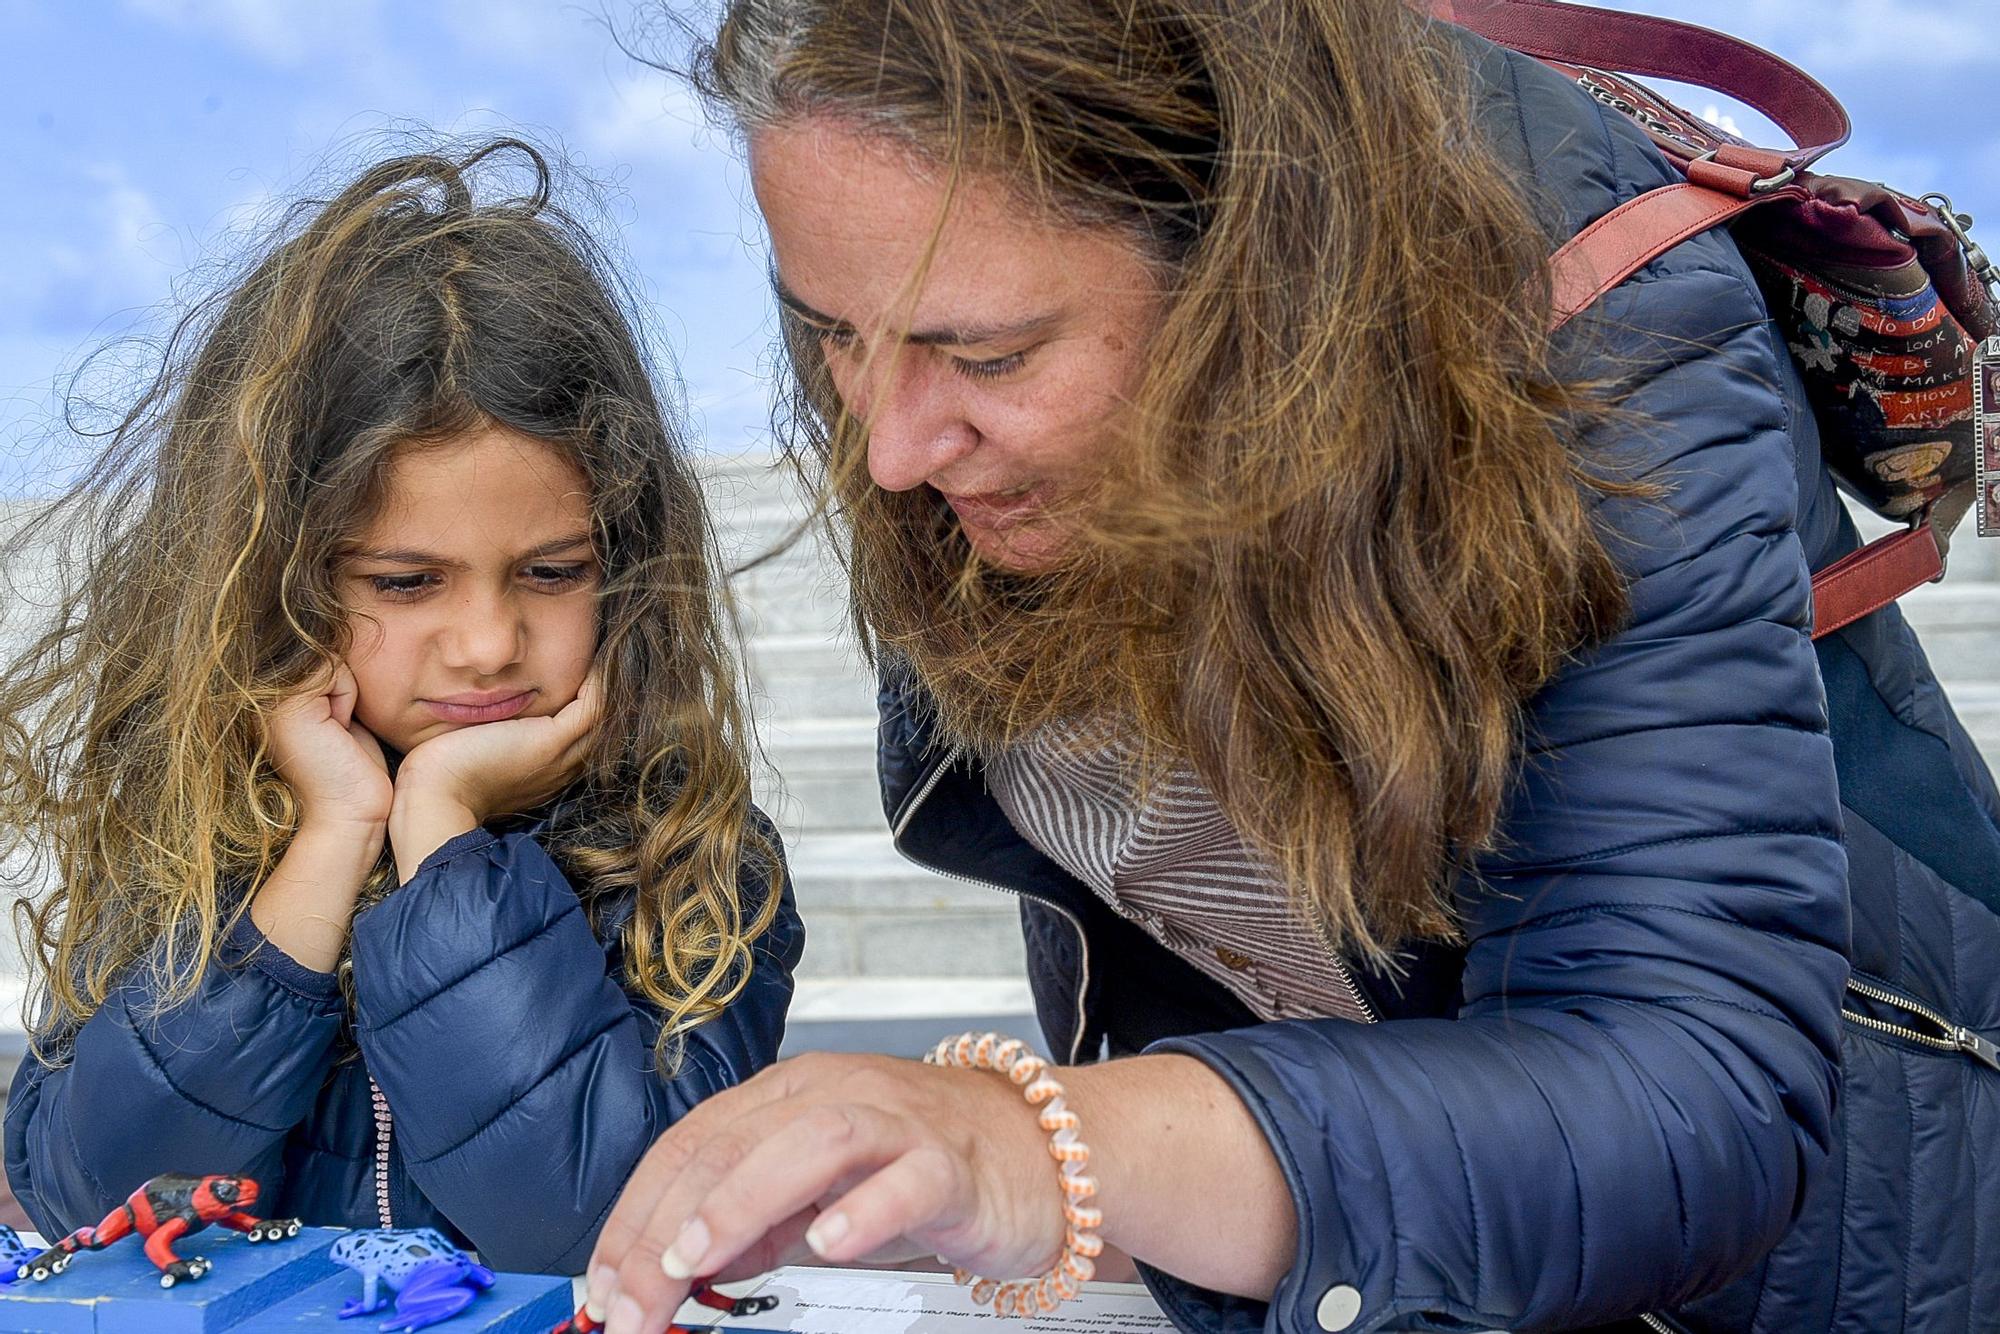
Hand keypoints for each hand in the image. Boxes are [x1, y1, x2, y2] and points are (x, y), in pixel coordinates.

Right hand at [267, 663, 392, 833]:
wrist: (349, 811)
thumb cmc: (352, 766)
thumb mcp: (336, 710)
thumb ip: (326, 677)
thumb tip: (337, 634)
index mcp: (265, 695)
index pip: (316, 649)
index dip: (339, 681)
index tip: (336, 723)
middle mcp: (256, 693)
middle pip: (321, 650)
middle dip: (343, 684)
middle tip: (337, 728)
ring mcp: (265, 697)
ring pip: (329, 658)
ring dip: (346, 693)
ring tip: (336, 729)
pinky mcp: (284, 704)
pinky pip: (334, 671)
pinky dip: (348, 697)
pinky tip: (337, 729)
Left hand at [388, 667, 601, 879]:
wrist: (435, 799)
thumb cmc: (443, 775)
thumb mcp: (474, 746)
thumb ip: (491, 729)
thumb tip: (484, 700)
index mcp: (548, 770)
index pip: (581, 732)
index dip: (586, 701)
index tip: (580, 670)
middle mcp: (563, 766)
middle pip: (601, 725)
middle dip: (604, 690)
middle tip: (604, 655)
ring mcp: (562, 755)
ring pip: (605, 715)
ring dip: (608, 682)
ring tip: (600, 649)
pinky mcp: (551, 740)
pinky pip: (595, 704)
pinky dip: (600, 680)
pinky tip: (593, 657)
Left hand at [584, 1051, 1063, 1333]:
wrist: (1043, 1150)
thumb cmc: (928, 1166)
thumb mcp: (819, 1197)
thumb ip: (752, 1223)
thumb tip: (670, 1270)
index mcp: (791, 1097)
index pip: (691, 1145)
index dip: (636, 1216)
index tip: (604, 1287)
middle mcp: (837, 1094)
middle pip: (735, 1144)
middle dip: (668, 1228)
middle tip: (633, 1300)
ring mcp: (898, 1122)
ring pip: (811, 1140)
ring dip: (742, 1200)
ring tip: (697, 1258)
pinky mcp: (952, 1162)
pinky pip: (908, 1177)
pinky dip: (864, 1210)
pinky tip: (828, 1244)